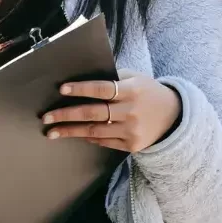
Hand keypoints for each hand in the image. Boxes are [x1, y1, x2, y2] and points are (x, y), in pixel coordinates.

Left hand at [41, 69, 181, 152]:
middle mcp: (131, 111)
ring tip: (52, 132)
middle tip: (46, 117)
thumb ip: (112, 77)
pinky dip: (89, 138)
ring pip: (94, 131)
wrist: (174, 116)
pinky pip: (104, 141)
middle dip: (66, 115)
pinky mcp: (132, 145)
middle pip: (92, 113)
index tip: (61, 89)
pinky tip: (76, 135)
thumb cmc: (147, 91)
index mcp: (131, 90)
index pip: (101, 89)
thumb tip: (82, 77)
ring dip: (70, 131)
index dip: (81, 89)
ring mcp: (131, 130)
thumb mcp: (135, 77)